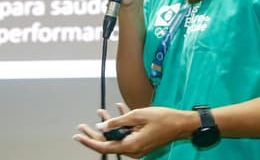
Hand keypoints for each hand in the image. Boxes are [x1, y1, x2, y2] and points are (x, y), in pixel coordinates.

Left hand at [74, 106, 194, 158]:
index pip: (104, 146)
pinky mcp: (141, 141)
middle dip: (95, 133)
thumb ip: (117, 122)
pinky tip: (117, 109)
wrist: (182, 124)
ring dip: (109, 124)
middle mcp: (133, 149)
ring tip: (100, 112)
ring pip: (117, 136)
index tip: (78, 136)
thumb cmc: (163, 118)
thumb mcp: (137, 115)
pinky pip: (127, 133)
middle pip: (108, 142)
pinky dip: (121, 123)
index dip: (89, 141)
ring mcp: (138, 146)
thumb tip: (101, 126)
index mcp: (131, 145)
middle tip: (82, 126)